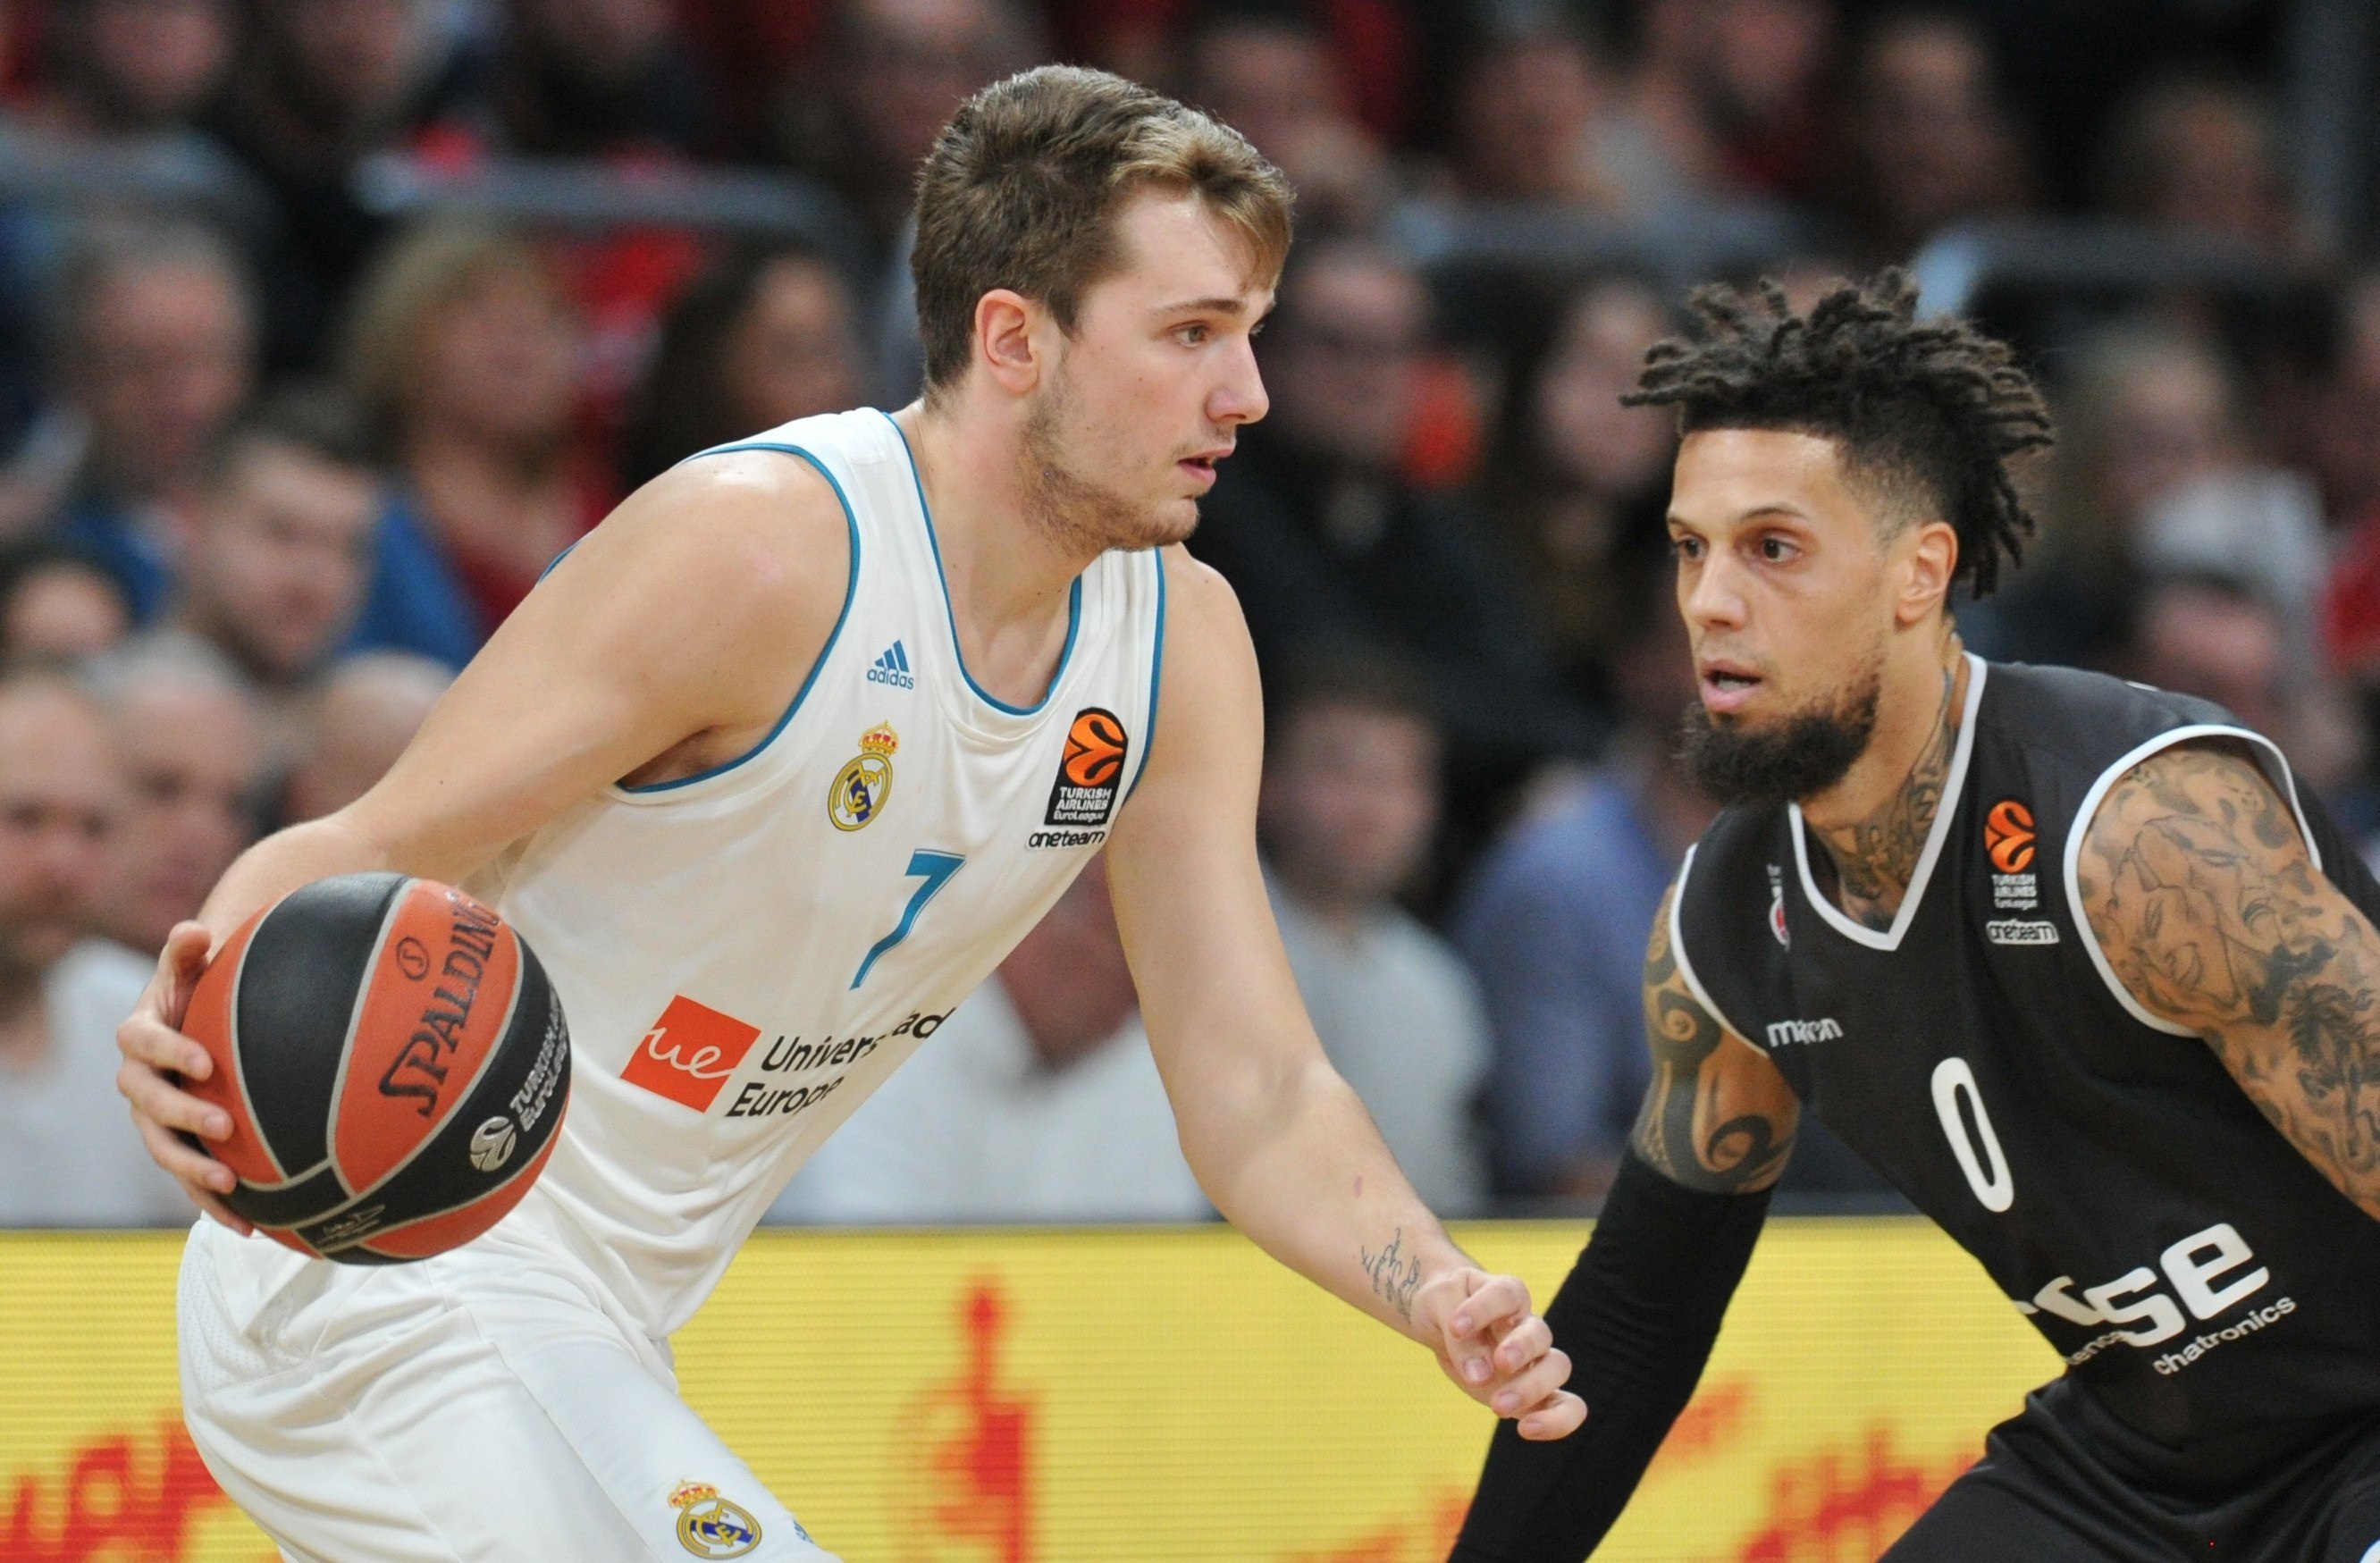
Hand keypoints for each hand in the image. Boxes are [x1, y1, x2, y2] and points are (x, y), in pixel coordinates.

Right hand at [115, 922, 250, 1233]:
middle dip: (183, 1117)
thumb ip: (188, 952)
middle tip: (224, 1125)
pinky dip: (216, 1204)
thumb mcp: (194, 969)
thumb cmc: (204, 990)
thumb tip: (194, 930)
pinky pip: (189, 1181)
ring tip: (231, 1183)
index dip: (169, 1052)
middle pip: (149, 1104)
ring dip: (193, 1170)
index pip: (142, 1042)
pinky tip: (253, 1226)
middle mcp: (139, 1081)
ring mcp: (155, 1119)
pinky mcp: (177, 1149)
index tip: (206, 1061)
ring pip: (163, 1150)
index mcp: (140, 1036)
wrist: (205, 1023)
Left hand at [1418, 1268, 1583, 1440]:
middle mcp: (1525, 1324)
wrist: (1444, 1320)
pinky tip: (1527, 1429)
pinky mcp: (1532, 1392)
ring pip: (1557, 1367)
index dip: (1483, 1309)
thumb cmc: (1444, 1304)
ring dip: (1532, 1388)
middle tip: (1499, 1364)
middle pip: (1540, 1333)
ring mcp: (1533, 1359)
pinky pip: (1563, 1406)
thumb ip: (1460, 1338)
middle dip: (1521, 1350)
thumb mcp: (1437, 1305)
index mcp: (1505, 1293)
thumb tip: (1481, 1374)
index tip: (1455, 1327)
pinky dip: (1555, 1421)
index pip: (1505, 1294)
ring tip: (1498, 1406)